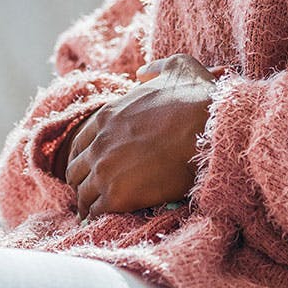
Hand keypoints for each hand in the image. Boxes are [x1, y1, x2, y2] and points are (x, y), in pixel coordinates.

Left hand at [64, 54, 226, 220]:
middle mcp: (99, 143)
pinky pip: (96, 212)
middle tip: (95, 192)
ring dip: (89, 203)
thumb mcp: (178, 68)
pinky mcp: (118, 195)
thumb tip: (143, 72)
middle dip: (84, 182)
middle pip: (76, 171)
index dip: (87, 157)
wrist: (211, 131)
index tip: (95, 167)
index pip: (81, 143)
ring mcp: (105, 170)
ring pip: (82, 194)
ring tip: (97, 212)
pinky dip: (99, 217)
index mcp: (107, 116)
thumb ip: (156, 69)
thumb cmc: (199, 99)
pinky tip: (107, 220)